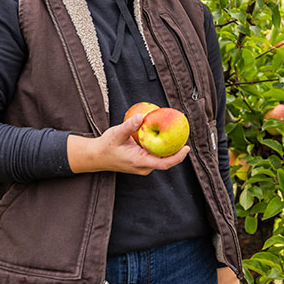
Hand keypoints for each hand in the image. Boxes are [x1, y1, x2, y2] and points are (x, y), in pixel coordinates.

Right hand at [67, 114, 189, 174]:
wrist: (96, 156)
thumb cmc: (106, 146)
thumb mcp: (116, 134)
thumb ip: (129, 126)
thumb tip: (140, 117)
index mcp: (140, 162)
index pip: (164, 163)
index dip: (177, 157)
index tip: (187, 148)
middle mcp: (144, 166)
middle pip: (165, 160)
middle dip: (176, 149)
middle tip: (184, 135)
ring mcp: (143, 165)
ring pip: (160, 157)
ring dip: (169, 147)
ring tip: (177, 133)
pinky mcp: (141, 162)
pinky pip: (155, 155)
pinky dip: (160, 146)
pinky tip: (164, 135)